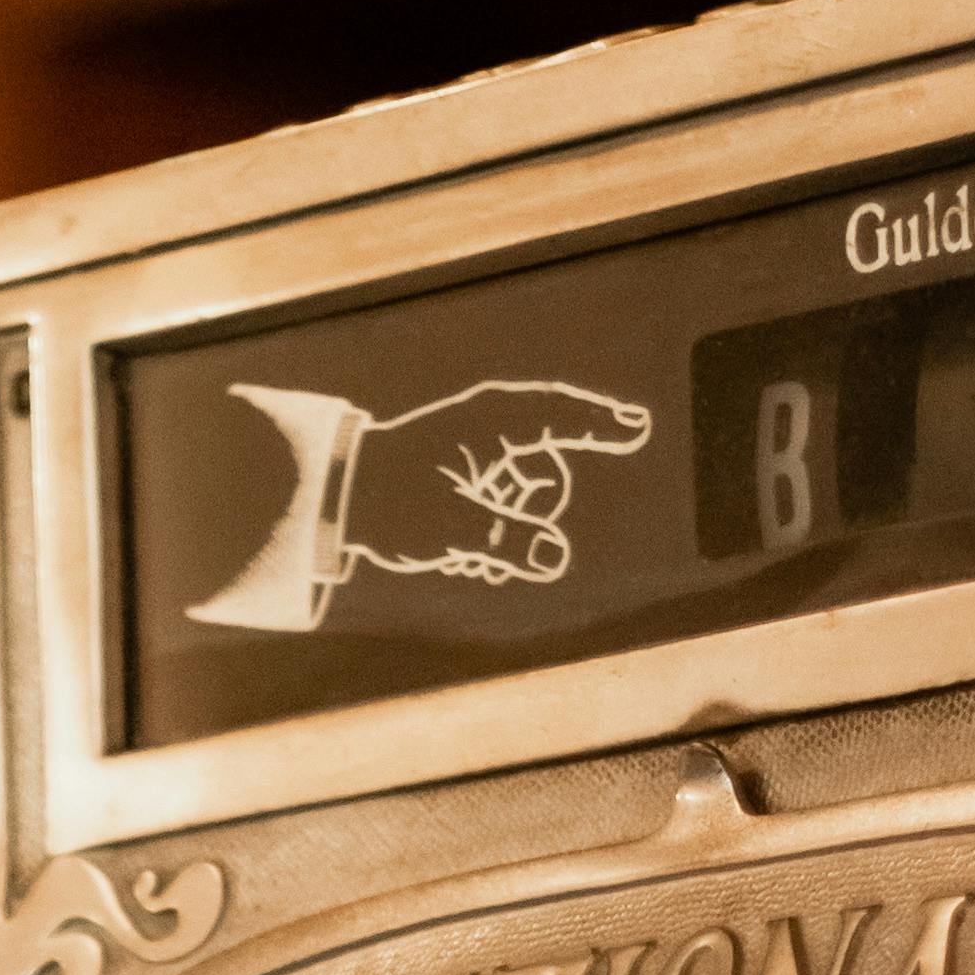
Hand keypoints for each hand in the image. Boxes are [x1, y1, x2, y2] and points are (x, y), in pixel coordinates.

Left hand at [338, 378, 648, 589]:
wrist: (334, 499)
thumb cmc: (389, 502)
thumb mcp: (449, 526)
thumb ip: (506, 541)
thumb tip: (557, 559)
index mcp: (491, 422)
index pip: (560, 415)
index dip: (601, 423)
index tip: (639, 429)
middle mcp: (491, 430)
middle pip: (547, 476)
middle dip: (532, 516)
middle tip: (495, 542)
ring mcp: (480, 455)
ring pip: (525, 500)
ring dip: (507, 534)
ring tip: (467, 555)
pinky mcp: (467, 478)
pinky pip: (503, 510)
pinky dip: (492, 536)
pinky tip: (463, 556)